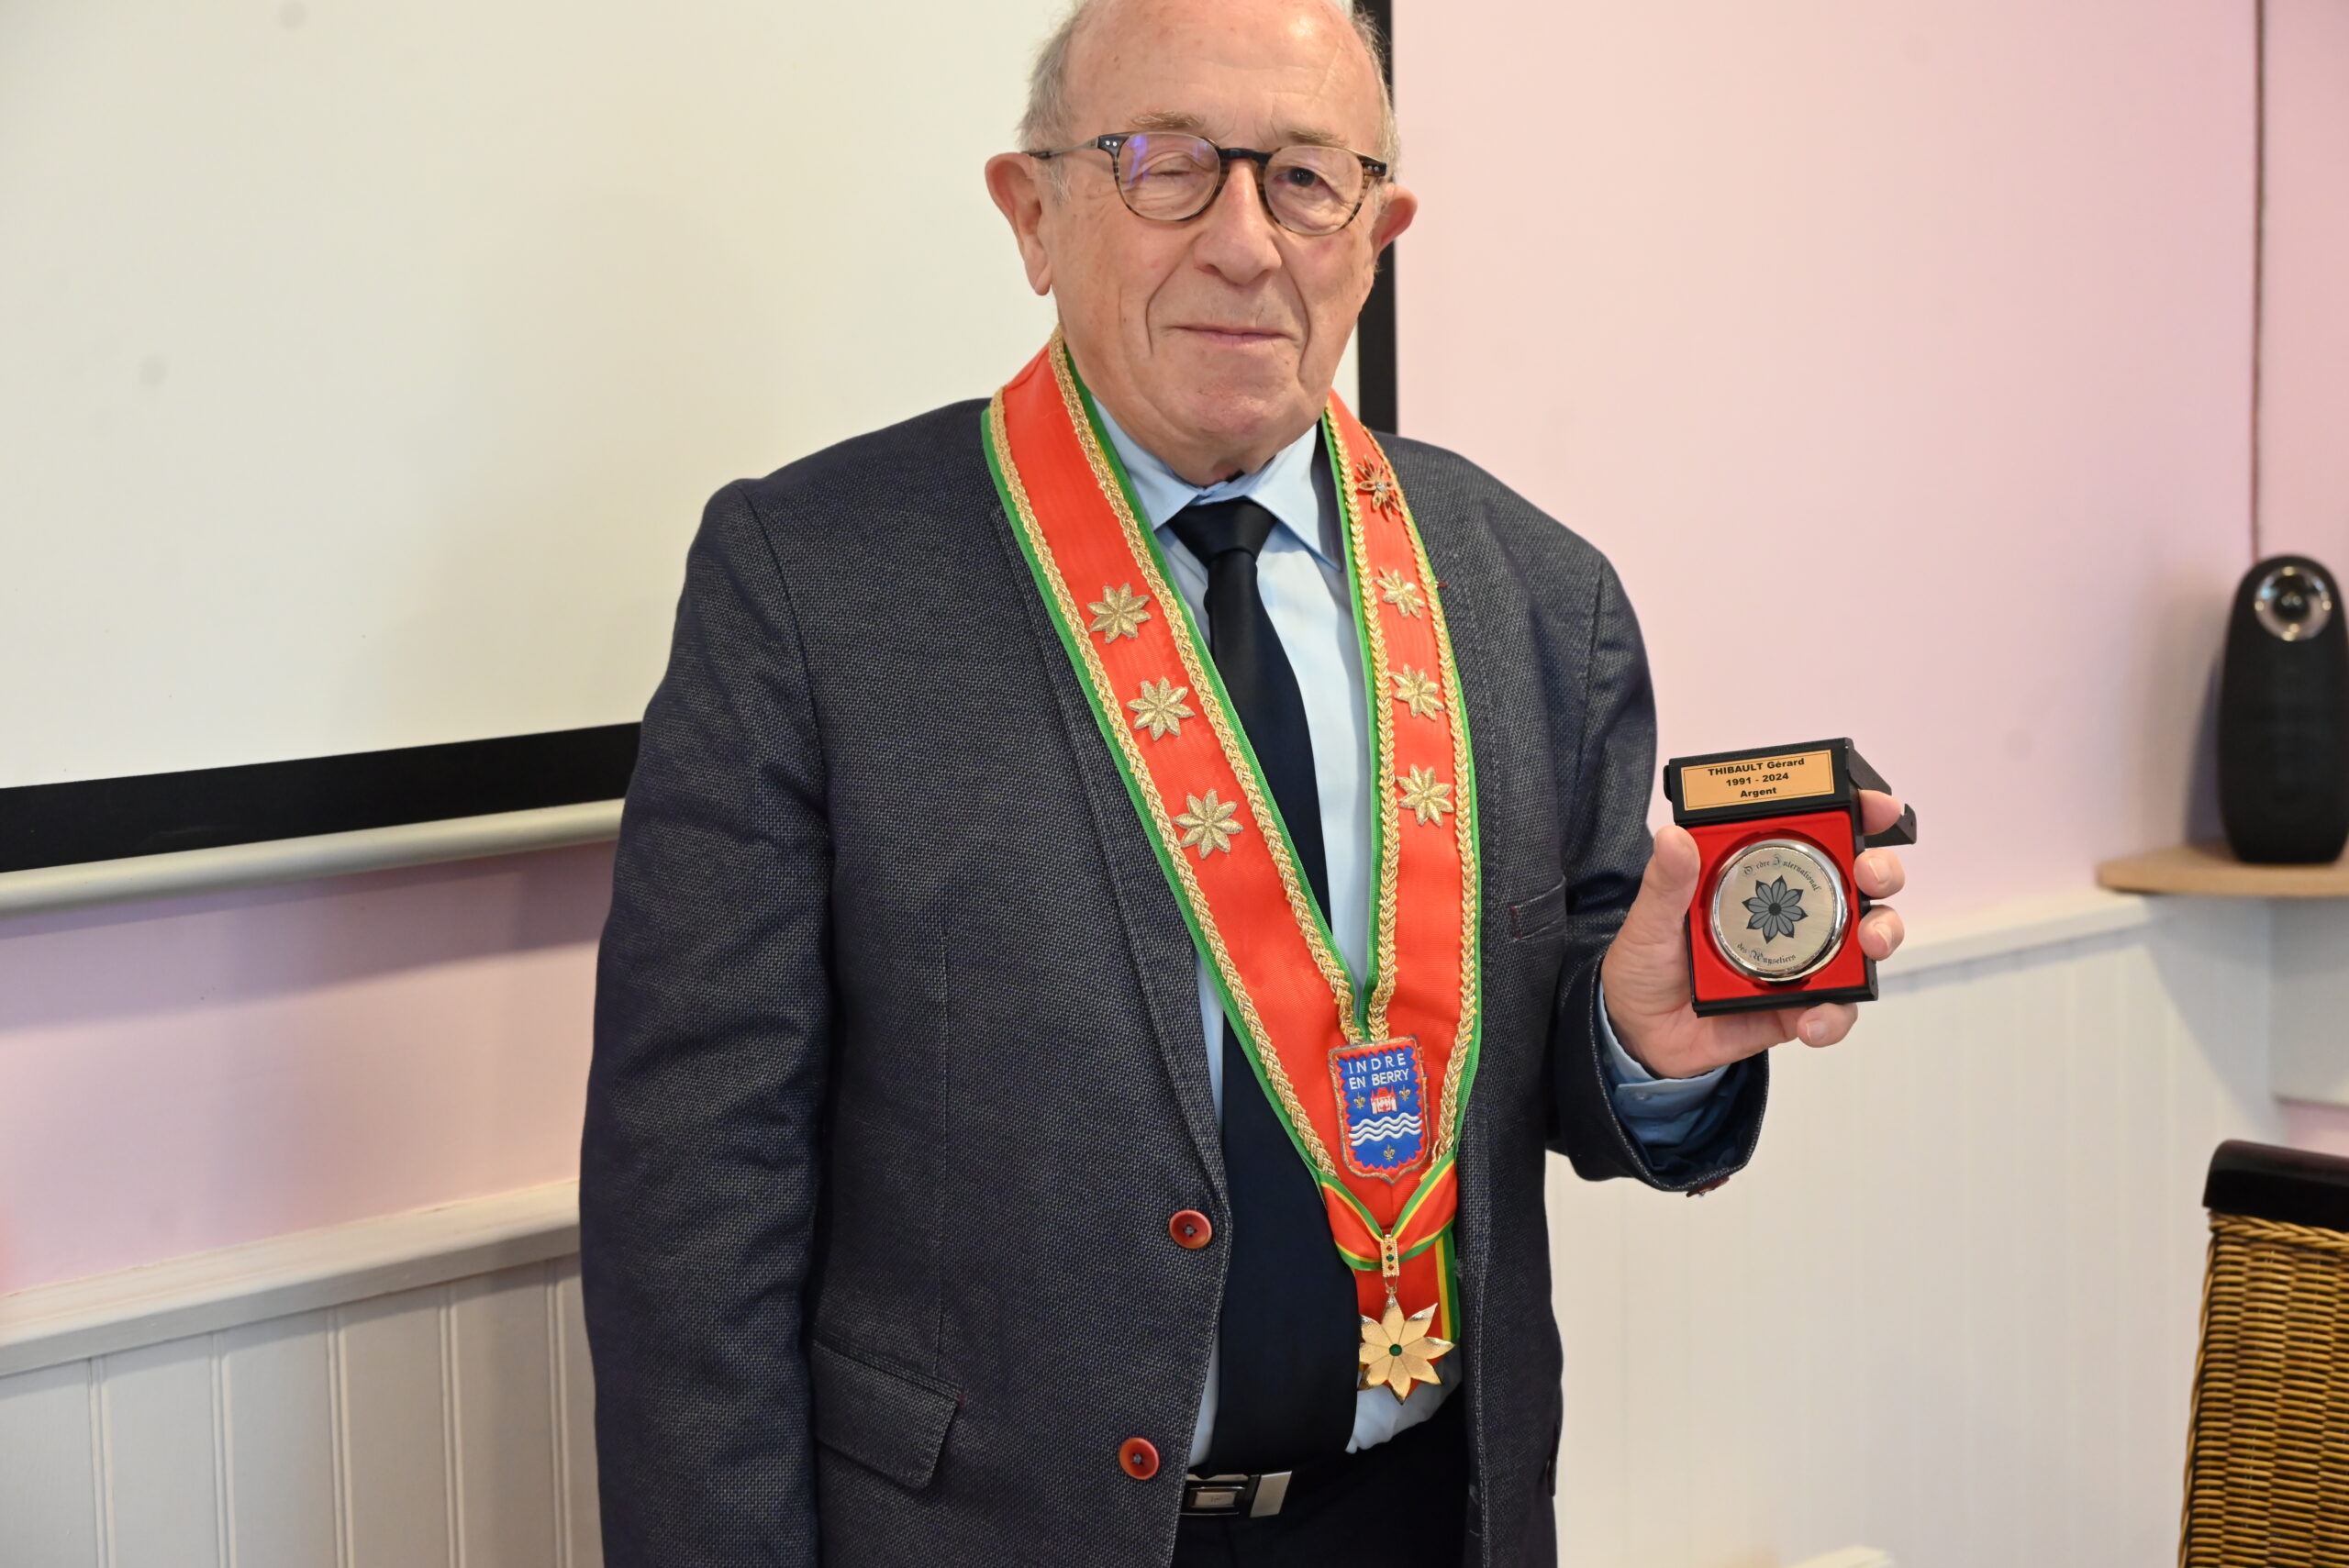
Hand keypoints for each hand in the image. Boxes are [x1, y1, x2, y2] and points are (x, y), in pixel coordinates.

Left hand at [1597, 790, 1908, 1078]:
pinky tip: (1812, 1020)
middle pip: (1861, 881)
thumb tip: (1673, 837)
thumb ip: (1665, 883)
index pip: (1819, 834)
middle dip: (1881, 870)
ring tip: (1868, 943)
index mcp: (1762, 874)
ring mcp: (1804, 959)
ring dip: (1881, 935)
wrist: (1638, 1033)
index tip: (1877, 805)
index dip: (1858, 813)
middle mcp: (1795, 911)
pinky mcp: (1800, 1007)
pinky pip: (1836, 1010)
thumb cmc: (1648, 962)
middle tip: (1869, 875)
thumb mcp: (1650, 918)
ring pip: (1866, 942)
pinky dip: (1833, 1016)